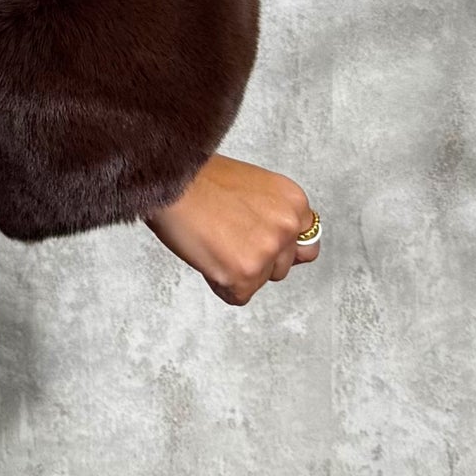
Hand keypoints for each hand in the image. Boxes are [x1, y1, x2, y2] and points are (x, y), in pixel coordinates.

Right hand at [143, 153, 319, 304]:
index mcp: (293, 201)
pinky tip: (206, 256)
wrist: (170, 181)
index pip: (305, 243)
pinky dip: (220, 284)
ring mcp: (267, 251)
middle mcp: (287, 226)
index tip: (260, 244)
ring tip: (214, 243)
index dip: (279, 247)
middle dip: (258, 261)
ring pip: (259, 281)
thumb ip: (273, 213)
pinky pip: (238, 296)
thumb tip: (276, 242)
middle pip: (282, 267)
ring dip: (238, 272)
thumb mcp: (254, 186)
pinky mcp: (244, 274)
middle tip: (229, 241)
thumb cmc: (199, 179)